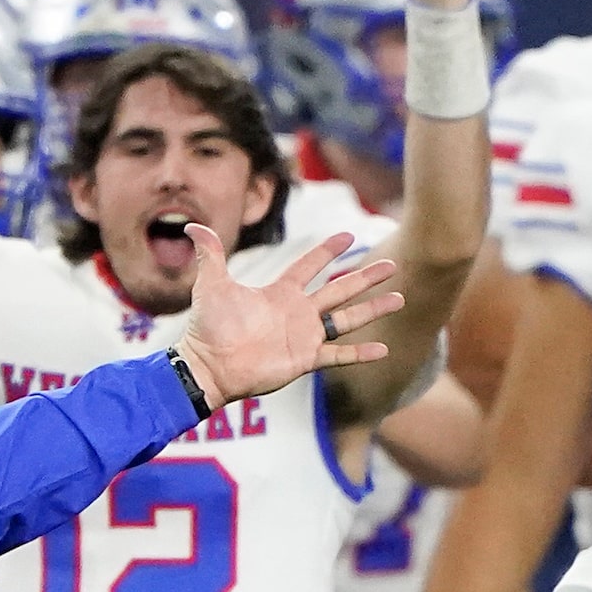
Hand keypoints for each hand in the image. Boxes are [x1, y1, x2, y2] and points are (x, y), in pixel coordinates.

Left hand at [171, 226, 401, 405]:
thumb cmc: (208, 327)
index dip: (328, 251)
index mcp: (280, 292)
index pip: (310, 266)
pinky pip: (339, 354)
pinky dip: (361, 353)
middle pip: (340, 289)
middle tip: (392, 264)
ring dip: (372, 309)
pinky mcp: (305, 360)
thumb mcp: (211, 285)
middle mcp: (297, 312)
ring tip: (399, 298)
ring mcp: (304, 337)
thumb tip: (192, 225)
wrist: (210, 366)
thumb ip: (209, 254)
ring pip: (347, 319)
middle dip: (366, 277)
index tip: (348, 235)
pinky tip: (384, 349)